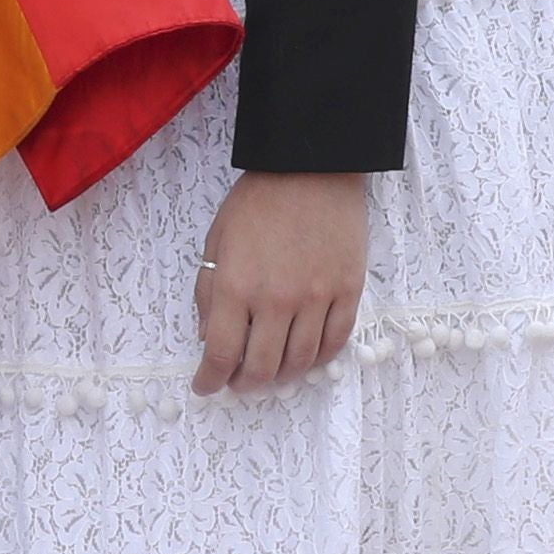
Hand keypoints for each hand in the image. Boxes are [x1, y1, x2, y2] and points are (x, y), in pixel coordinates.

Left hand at [190, 168, 367, 394]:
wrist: (311, 167)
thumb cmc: (258, 201)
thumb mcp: (217, 242)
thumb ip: (209, 292)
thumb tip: (209, 338)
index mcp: (235, 286)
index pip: (220, 354)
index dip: (209, 380)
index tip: (206, 386)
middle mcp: (275, 300)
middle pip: (261, 368)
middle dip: (244, 385)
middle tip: (239, 383)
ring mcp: (316, 298)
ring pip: (300, 362)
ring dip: (282, 377)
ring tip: (271, 373)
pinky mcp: (347, 291)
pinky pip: (335, 341)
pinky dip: (319, 359)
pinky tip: (306, 358)